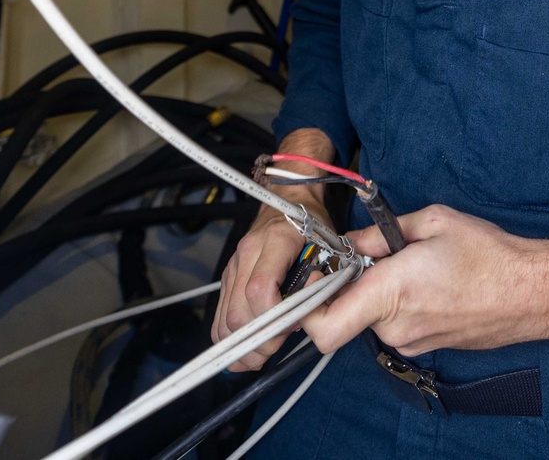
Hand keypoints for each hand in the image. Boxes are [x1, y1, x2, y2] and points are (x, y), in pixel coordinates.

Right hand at [211, 128, 336, 370]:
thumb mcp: (328, 243)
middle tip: (278, 348)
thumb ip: (322, 276)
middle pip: (239, 311)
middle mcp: (248, 253)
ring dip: (241, 345)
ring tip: (263, 353)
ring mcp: (234, 265)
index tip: (291, 328)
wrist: (289, 195)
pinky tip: (247, 345)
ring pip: (224, 318)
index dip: (273, 318)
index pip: (260, 289)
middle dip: (258, 340)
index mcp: (275, 241)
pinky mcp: (228, 275)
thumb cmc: (313, 222)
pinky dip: (230, 336)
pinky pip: (220, 314)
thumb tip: (308, 314)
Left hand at [301, 204, 548, 357]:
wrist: (531, 291)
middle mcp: (394, 326)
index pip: (324, 327)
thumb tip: (350, 241)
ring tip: (414, 262)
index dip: (306, 307)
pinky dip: (399, 302)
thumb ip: (380, 233)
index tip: (315, 277)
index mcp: (390, 292)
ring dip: (379, 291)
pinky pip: (395, 323)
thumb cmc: (487, 253)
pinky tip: (429, 280)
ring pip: (372, 316)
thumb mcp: (432, 221)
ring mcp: (411, 341)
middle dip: (352, 283)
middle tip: (375, 252)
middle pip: (346, 312)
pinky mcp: (425, 345)